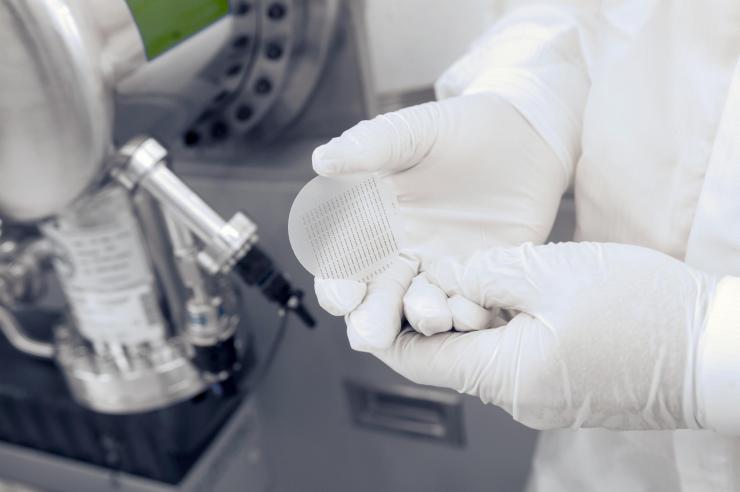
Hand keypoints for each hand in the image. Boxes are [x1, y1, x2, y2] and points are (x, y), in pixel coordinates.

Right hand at [312, 93, 566, 349]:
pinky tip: (471, 314)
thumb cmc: (459, 127)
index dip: (336, 282)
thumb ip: (369, 147)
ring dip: (421, 318)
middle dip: (371, 319)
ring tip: (431, 315)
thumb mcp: (412, 131)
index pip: (343, 264)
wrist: (522, 133)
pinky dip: (469, 315)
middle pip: (376, 298)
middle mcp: (401, 254)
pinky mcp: (481, 278)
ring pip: (421, 308)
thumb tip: (321, 160)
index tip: (341, 295)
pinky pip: (470, 305)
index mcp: (371, 224)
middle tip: (371, 336)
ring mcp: (441, 270)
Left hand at [373, 242, 717, 429]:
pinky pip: (515, 358)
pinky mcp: (564, 390)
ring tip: (461, 275)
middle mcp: (516, 398)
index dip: (383, 327)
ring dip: (468, 319)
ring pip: (482, 354)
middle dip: (428, 315)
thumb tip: (445, 276)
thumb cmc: (643, 310)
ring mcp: (542, 399)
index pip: (416, 360)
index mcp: (503, 375)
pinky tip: (509, 294)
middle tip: (414, 273)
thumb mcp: (551, 273)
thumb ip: (485, 273)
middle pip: (447, 357)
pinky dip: (501, 328)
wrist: (716, 351)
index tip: (365, 298)